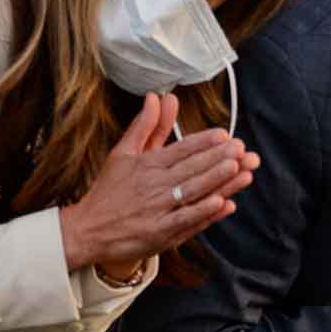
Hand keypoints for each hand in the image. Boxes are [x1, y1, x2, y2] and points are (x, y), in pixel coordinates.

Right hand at [58, 92, 260, 275]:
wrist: (88, 230)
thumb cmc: (109, 190)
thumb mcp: (123, 153)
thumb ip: (145, 126)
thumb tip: (157, 97)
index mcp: (146, 165)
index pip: (179, 150)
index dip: (203, 142)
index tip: (224, 135)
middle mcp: (153, 186)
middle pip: (191, 169)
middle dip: (219, 158)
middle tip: (242, 149)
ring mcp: (158, 211)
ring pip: (193, 193)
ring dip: (219, 181)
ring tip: (241, 170)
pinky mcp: (160, 234)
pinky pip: (186, 221)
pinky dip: (205, 213)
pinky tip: (224, 204)